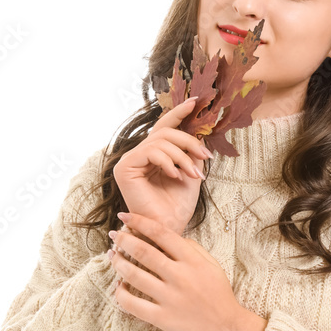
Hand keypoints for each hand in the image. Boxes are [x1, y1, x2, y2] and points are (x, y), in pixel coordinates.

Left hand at [107, 213, 252, 330]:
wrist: (228, 329)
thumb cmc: (220, 295)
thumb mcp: (212, 266)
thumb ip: (193, 249)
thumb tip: (171, 238)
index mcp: (192, 261)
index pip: (161, 233)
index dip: (139, 222)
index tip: (125, 216)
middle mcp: (180, 277)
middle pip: (143, 251)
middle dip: (124, 239)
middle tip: (114, 235)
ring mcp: (170, 298)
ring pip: (134, 276)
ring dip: (118, 263)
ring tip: (112, 256)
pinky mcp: (163, 319)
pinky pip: (134, 305)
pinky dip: (121, 294)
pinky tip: (118, 287)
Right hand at [113, 97, 212, 235]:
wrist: (169, 228)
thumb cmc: (178, 206)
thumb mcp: (192, 172)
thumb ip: (192, 152)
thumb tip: (199, 130)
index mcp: (152, 155)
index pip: (164, 128)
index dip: (178, 113)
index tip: (195, 102)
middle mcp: (138, 156)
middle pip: (164, 132)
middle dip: (188, 141)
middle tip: (205, 155)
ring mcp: (129, 161)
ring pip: (159, 141)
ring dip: (182, 157)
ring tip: (194, 175)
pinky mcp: (125, 168)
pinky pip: (150, 152)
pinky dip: (167, 162)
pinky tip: (176, 175)